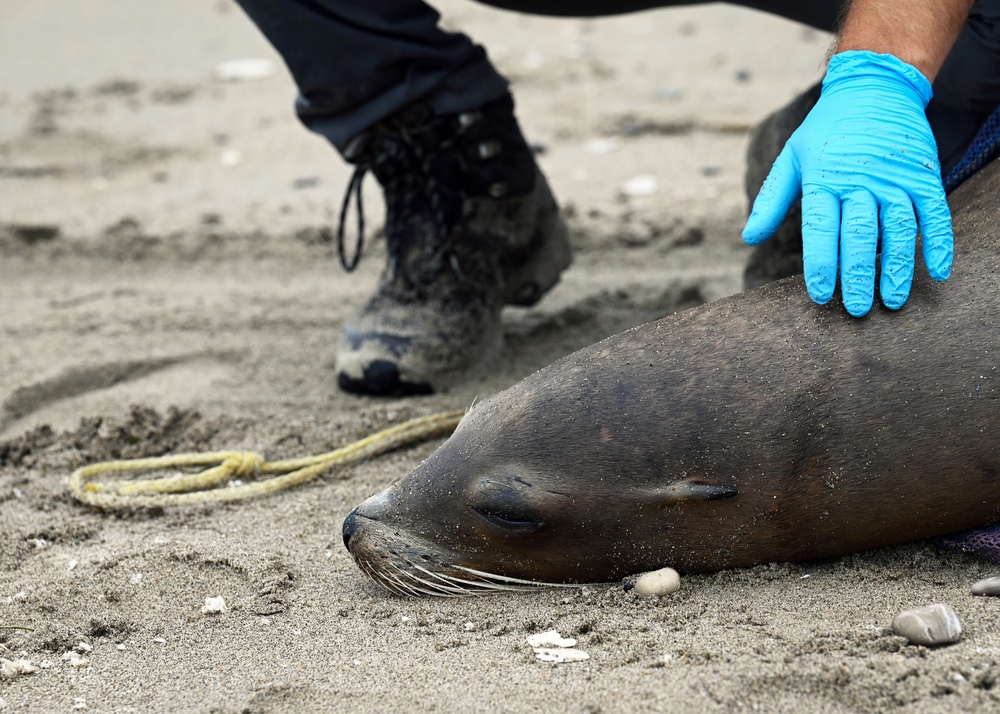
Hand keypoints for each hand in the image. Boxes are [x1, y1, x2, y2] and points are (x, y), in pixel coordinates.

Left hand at [742, 51, 952, 316]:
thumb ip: (772, 199)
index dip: (821, 264)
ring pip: (898, 229)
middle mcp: (862, 180)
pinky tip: (936, 272)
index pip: (821, 228)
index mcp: (825, 179)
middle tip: (856, 310)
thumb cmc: (826, 130)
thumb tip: (749, 238)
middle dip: (857, 276)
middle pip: (859, 235)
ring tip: (891, 301)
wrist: (875, 87)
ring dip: (896, 268)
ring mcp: (896, 178)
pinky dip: (937, 243)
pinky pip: (934, 213)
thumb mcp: (792, 157)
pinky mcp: (924, 176)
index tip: (821, 296)